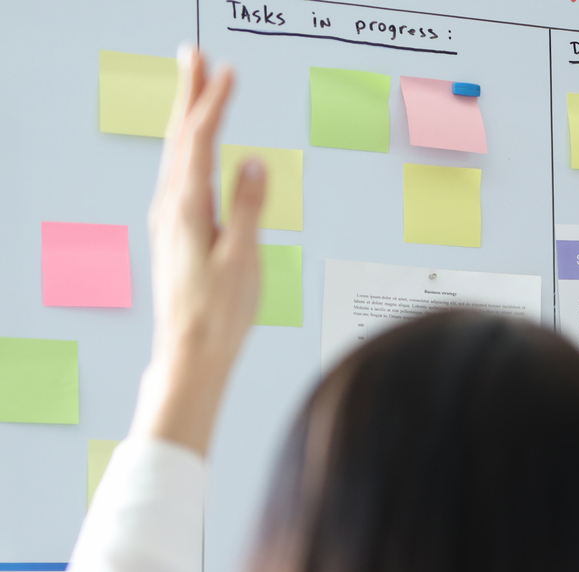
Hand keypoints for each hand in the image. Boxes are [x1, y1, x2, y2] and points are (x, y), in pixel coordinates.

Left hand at [132, 47, 265, 456]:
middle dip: (189, 94)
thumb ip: (248, 208)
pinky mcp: (176, 231)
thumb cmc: (219, 313)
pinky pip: (180, 174)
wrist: (191, 352)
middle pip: (179, 137)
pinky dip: (189, 147)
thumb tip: (254, 163)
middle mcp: (171, 207)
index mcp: (187, 208)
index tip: (228, 70)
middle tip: (194, 56)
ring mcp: (170, 218)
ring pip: (177, 153)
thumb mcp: (243, 257)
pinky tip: (194, 148)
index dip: (214, 102)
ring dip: (186, 116)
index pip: (199, 141)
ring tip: (196, 89)